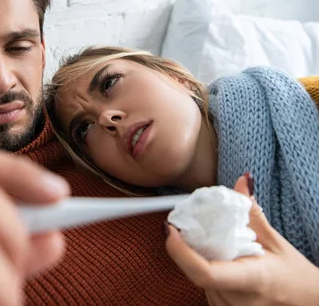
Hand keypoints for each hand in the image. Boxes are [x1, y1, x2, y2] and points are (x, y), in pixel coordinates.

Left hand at [165, 175, 318, 305]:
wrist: (307, 305)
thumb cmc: (294, 277)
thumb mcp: (276, 242)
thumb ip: (251, 212)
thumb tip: (241, 181)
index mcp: (251, 279)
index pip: (205, 272)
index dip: (180, 251)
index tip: (170, 229)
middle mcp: (236, 299)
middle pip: (196, 272)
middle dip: (187, 248)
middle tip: (185, 226)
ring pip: (197, 280)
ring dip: (197, 260)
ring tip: (211, 245)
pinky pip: (204, 287)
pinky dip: (205, 270)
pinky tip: (217, 261)